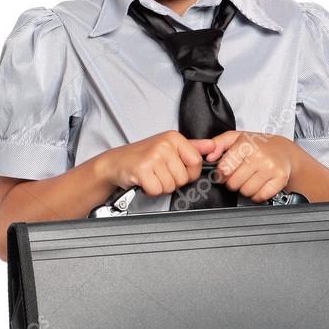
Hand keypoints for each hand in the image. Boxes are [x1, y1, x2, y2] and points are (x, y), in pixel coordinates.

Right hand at [100, 131, 215, 196]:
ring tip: (151, 176)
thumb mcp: (168, 147)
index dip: (189, 172)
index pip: (196, 162)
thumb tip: (212, 145)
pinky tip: (144, 181)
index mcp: (174, 138)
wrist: (116, 163)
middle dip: (172, 181)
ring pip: (171, 186)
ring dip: (160, 186)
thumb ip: (193, 147)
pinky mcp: (142, 170)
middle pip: (184, 177)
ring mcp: (153, 156)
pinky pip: (157, 190)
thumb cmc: (142, 156)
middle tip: (158, 173)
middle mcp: (165, 144)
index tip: (177, 170)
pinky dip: (150, 190)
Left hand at [189, 131, 294, 202]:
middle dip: (233, 181)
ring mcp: (271, 168)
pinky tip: (259, 184)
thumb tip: (209, 157)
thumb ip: (218, 144)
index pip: (224, 169)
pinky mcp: (280, 180)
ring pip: (246, 192)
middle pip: (233, 183)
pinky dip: (257, 194)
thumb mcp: (236, 137)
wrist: (285, 151)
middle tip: (240, 174)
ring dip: (245, 189)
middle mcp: (259, 156)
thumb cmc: (259, 145)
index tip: (225, 171)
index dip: (222, 173)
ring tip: (250, 178)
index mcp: (246, 144)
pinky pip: (260, 197)